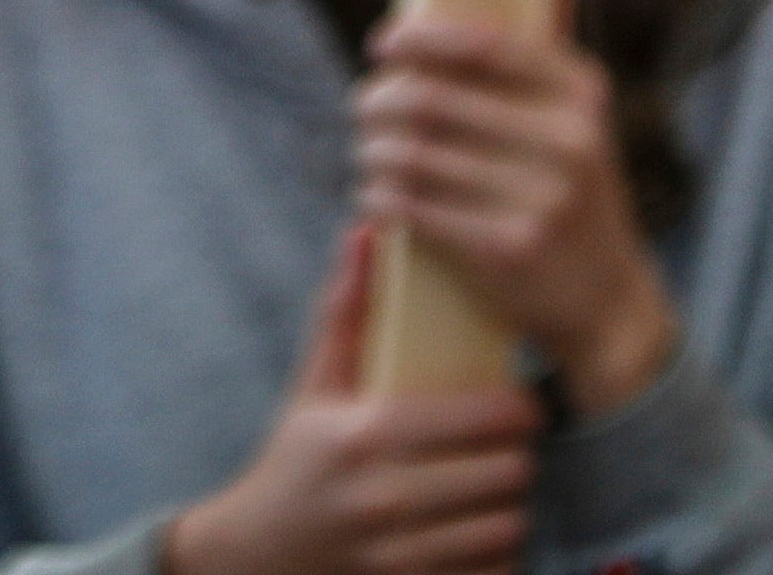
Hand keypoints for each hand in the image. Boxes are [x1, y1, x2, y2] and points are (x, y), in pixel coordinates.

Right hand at [170, 226, 538, 574]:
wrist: (255, 556)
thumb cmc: (293, 460)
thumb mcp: (313, 384)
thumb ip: (344, 310)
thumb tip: (366, 232)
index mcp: (366, 434)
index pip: (486, 417)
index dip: (518, 407)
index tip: (516, 401)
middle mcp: (386, 497)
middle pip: (508, 472)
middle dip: (517, 455)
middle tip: (508, 444)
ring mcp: (399, 555)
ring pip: (508, 525)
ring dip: (510, 505)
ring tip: (495, 486)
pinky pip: (492, 571)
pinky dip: (495, 555)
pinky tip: (476, 532)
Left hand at [353, 7, 679, 411]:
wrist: (607, 301)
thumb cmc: (574, 183)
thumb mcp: (577, 105)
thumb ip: (554, 16)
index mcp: (581, 92)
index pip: (479, 43)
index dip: (417, 37)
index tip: (383, 43)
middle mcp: (567, 141)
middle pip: (430, 99)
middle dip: (378, 99)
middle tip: (364, 105)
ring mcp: (539, 199)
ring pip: (409, 155)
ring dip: (370, 150)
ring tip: (366, 149)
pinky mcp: (506, 251)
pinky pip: (411, 208)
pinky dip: (380, 197)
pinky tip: (378, 194)